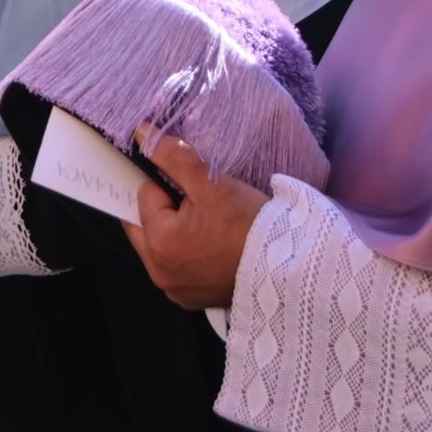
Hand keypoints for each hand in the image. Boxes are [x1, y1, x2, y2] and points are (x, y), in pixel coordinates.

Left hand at [120, 124, 270, 309]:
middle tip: (201, 205)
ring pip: (161, 245)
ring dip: (176, 231)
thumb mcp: (211, 183)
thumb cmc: (251, 225)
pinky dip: (188, 253)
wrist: (290, 266)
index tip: (195, 188)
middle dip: (166, 208)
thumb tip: (142, 133)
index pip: (145, 195)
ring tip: (211, 225)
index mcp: (159, 244)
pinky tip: (214, 246)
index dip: (169, 184)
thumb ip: (172, 156)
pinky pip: (178, 266)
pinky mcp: (191, 298)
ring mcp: (175, 289)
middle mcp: (160, 273)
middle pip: (145, 223)